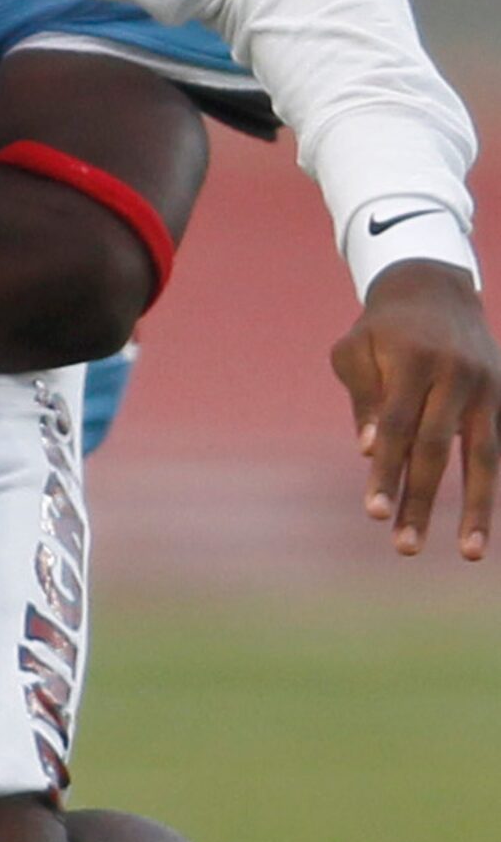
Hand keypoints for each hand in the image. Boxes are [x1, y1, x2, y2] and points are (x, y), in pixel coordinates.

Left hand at [330, 258, 500, 558]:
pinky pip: (496, 450)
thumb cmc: (380, 328)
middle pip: (436, 449)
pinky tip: (481, 525)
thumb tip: (371, 453)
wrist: (433, 288)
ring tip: (466, 553)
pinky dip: (489, 488)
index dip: (386, 472)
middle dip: (420, 499)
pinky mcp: (500, 398)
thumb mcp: (355, 351)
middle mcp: (455, 375)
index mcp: (413, 361)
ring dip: (474, 509)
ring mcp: (485, 388)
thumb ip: (364, 400)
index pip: (397, 427)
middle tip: (403, 546)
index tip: (374, 514)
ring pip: (483, 458)